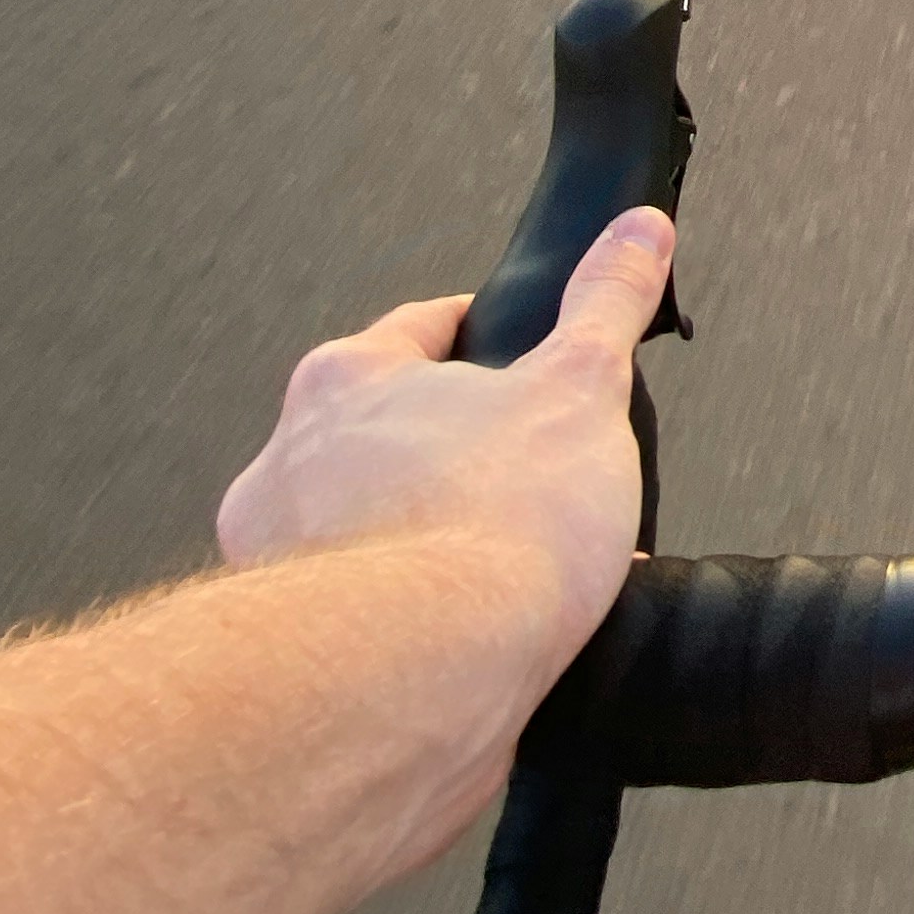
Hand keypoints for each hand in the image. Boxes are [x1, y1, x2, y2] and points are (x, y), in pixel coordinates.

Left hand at [216, 211, 672, 695]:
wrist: (428, 677)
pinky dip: (409, 617)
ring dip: (422, 539)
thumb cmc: (487, 533)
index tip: (511, 359)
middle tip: (517, 476)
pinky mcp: (291, 646)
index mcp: (346, 380)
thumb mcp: (581, 389)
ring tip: (500, 567)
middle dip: (451, 453)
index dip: (481, 341)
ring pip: (362, 525)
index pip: (419, 332)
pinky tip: (474, 635)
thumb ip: (608, 304)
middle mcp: (288, 462)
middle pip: (384, 433)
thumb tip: (636, 236)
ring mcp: (277, 556)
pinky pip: (360, 612)